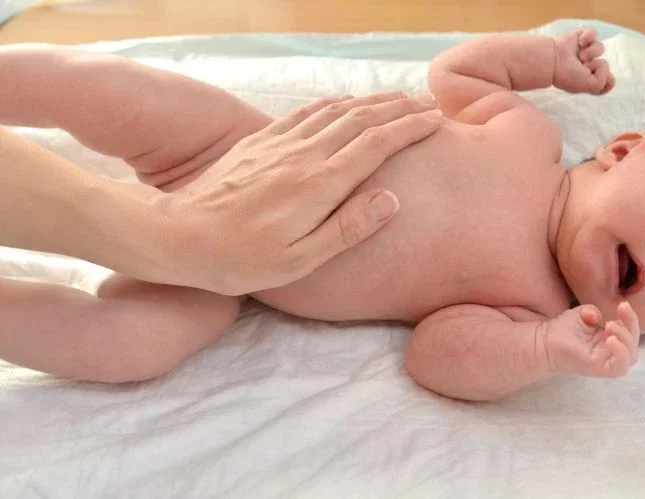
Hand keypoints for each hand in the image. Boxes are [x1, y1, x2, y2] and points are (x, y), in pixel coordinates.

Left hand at [160, 92, 441, 294]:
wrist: (179, 235)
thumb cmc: (240, 258)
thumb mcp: (299, 260)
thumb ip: (347, 229)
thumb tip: (390, 199)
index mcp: (319, 185)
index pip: (376, 145)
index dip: (409, 129)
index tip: (434, 121)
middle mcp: (303, 155)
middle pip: (361, 120)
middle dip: (398, 108)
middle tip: (427, 104)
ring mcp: (279, 144)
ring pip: (335, 111)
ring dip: (370, 101)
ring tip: (395, 99)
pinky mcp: (260, 142)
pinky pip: (305, 112)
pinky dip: (333, 103)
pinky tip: (342, 103)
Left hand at [544, 302, 639, 377]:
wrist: (544, 340)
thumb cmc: (562, 329)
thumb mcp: (581, 314)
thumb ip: (593, 311)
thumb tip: (599, 317)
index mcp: (610, 340)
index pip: (630, 331)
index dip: (631, 318)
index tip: (623, 304)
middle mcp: (610, 352)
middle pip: (634, 344)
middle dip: (631, 326)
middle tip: (618, 312)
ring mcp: (606, 362)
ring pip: (631, 357)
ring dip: (626, 339)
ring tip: (610, 326)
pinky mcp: (600, 370)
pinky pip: (620, 367)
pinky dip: (621, 353)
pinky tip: (610, 339)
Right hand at [552, 27, 614, 94]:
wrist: (553, 61)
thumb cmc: (569, 76)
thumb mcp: (592, 86)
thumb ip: (605, 82)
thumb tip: (602, 63)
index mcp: (589, 80)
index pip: (609, 81)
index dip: (606, 80)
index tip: (593, 79)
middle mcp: (587, 66)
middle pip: (605, 64)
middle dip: (596, 66)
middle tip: (581, 68)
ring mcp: (584, 51)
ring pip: (600, 48)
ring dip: (591, 52)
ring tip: (580, 56)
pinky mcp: (580, 36)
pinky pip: (593, 33)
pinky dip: (588, 37)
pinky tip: (580, 43)